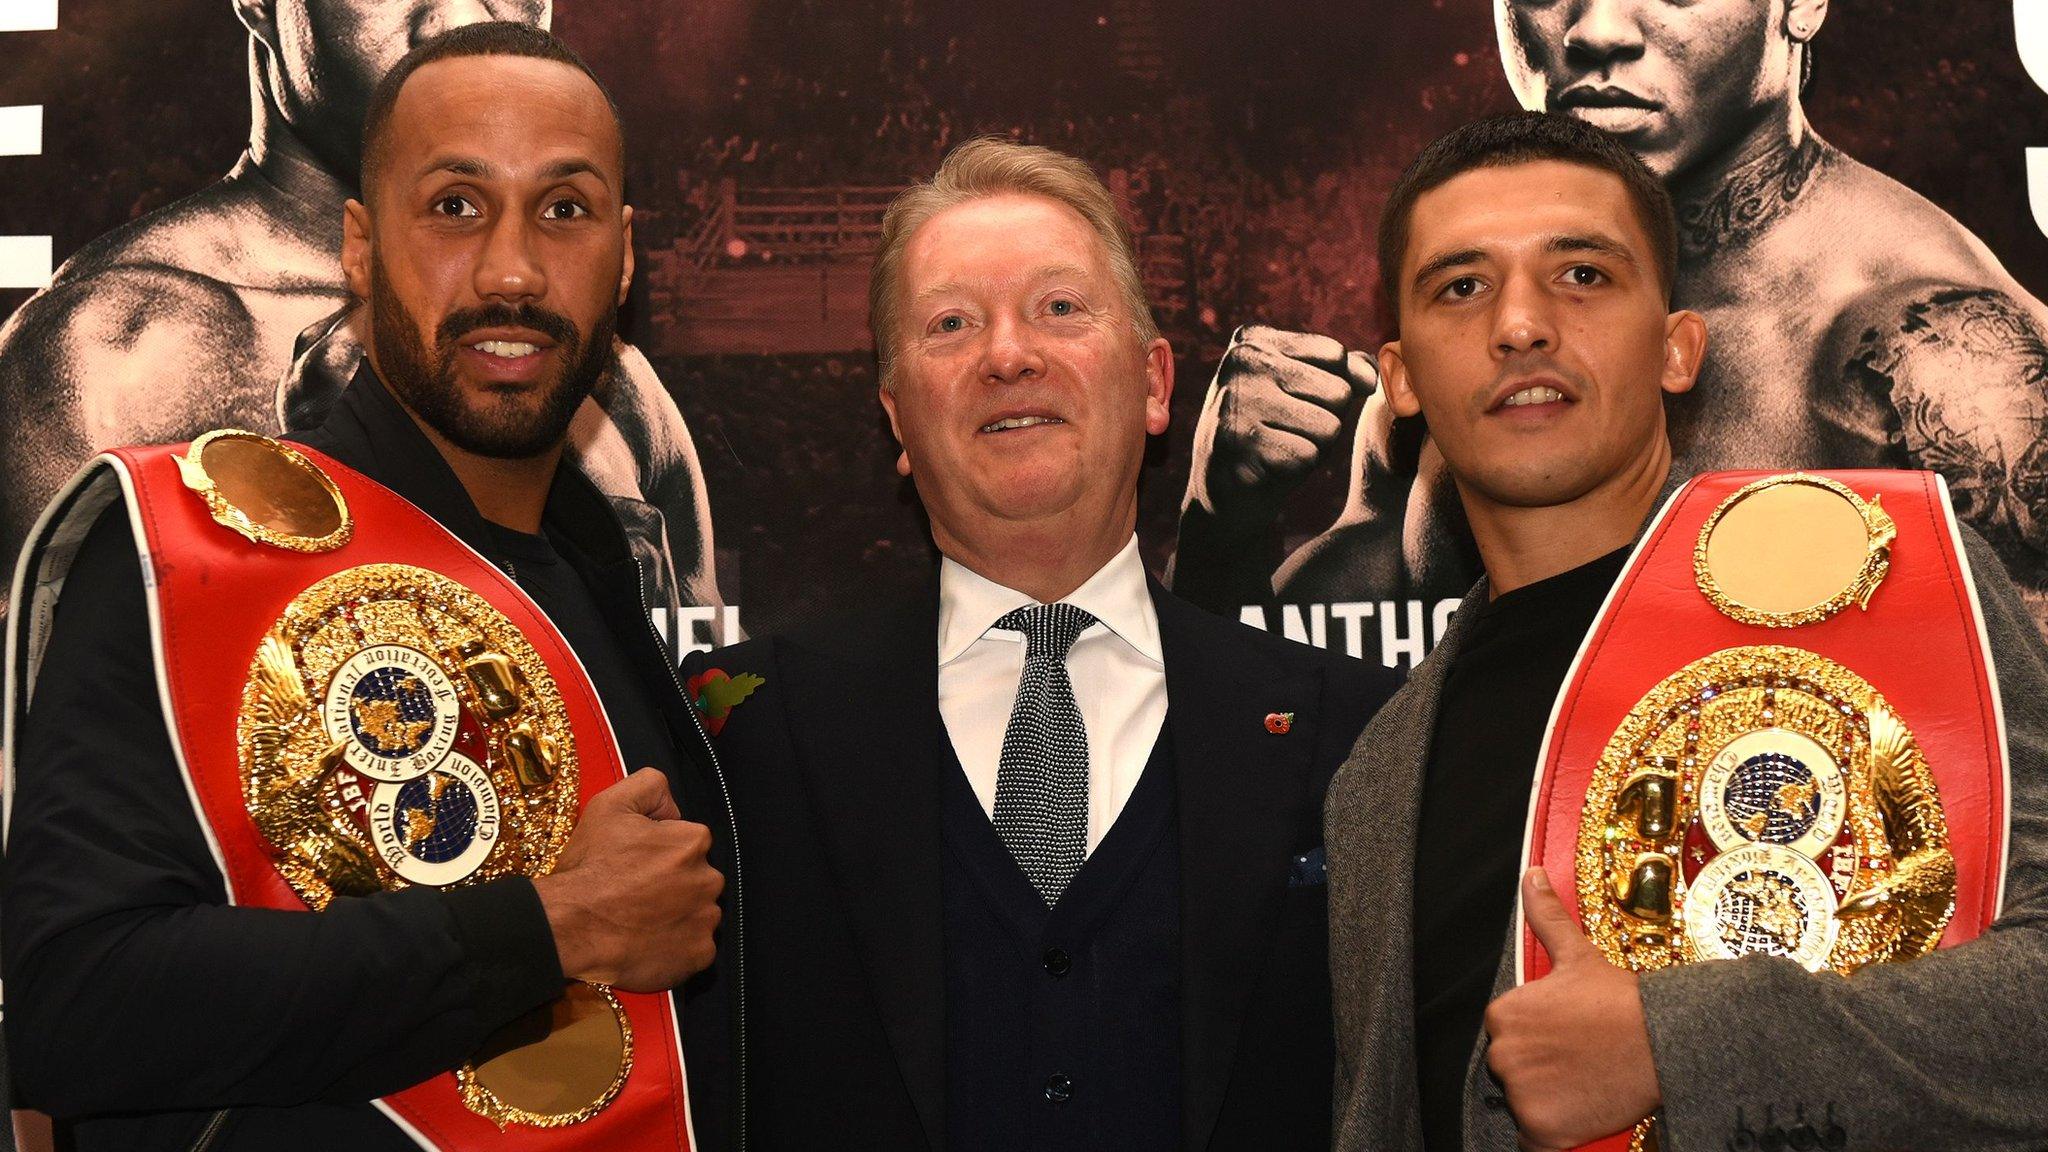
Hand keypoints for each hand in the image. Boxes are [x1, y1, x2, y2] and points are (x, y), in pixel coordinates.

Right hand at [533, 768, 723, 991]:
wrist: (570, 926)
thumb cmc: (588, 869)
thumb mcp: (610, 804)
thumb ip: (650, 785)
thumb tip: (672, 805)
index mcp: (693, 842)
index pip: (688, 843)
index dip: (659, 852)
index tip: (636, 864)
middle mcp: (709, 879)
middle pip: (696, 878)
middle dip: (673, 884)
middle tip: (635, 894)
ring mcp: (705, 920)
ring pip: (697, 912)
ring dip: (676, 915)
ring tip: (639, 919)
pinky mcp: (699, 954)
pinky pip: (696, 947)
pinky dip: (677, 946)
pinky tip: (648, 941)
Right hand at [1183, 326, 1375, 531]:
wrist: (1227, 485)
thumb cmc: (1276, 430)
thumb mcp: (1307, 389)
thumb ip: (1345, 370)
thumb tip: (1371, 375)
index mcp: (1257, 338)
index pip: (1335, 355)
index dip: (1332, 388)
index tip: (1298, 401)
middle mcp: (1244, 360)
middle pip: (1338, 392)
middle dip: (1325, 419)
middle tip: (1287, 429)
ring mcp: (1237, 399)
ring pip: (1328, 427)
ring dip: (1313, 446)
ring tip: (1280, 445)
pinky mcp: (1238, 442)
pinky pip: (1306, 456)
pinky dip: (1295, 467)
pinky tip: (1267, 463)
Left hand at [1484, 868, 1660, 1150]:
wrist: (1665, 1040)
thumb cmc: (1621, 1000)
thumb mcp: (1577, 953)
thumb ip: (1546, 916)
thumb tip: (1531, 875)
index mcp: (1502, 1015)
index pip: (1507, 1038)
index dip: (1538, 1041)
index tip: (1566, 1037)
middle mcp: (1503, 1054)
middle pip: (1512, 1073)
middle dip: (1540, 1070)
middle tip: (1579, 1059)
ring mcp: (1522, 1093)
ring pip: (1523, 1105)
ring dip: (1547, 1101)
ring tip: (1584, 1081)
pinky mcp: (1542, 1129)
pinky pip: (1535, 1141)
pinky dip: (1554, 1133)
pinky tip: (1580, 1112)